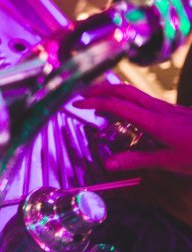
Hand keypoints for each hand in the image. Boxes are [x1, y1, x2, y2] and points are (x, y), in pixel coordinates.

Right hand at [72, 81, 191, 174]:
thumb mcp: (169, 162)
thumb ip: (137, 160)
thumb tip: (107, 163)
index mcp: (153, 121)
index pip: (116, 105)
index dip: (94, 102)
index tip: (76, 104)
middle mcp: (159, 109)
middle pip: (124, 90)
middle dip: (100, 88)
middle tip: (82, 94)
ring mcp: (168, 108)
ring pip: (134, 92)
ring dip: (113, 92)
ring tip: (99, 100)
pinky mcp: (175, 111)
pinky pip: (144, 100)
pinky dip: (127, 100)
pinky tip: (127, 112)